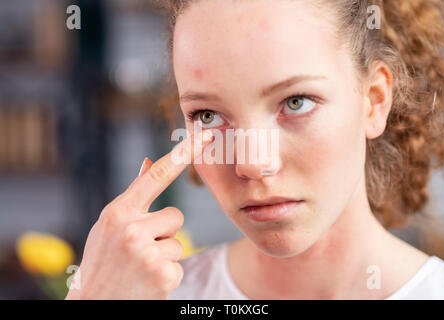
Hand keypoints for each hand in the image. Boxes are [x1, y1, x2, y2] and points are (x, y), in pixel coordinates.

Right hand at [65, 130, 212, 298]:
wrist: (95, 304)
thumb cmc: (103, 259)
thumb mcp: (110, 224)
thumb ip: (134, 194)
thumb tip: (149, 161)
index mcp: (119, 212)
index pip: (157, 176)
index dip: (183, 154)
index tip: (203, 136)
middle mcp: (132, 230)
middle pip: (175, 216)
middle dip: (163, 232)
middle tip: (139, 250)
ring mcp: (148, 254)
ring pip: (179, 242)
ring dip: (164, 255)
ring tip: (139, 267)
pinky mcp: (163, 276)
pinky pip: (179, 264)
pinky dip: (167, 273)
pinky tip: (146, 280)